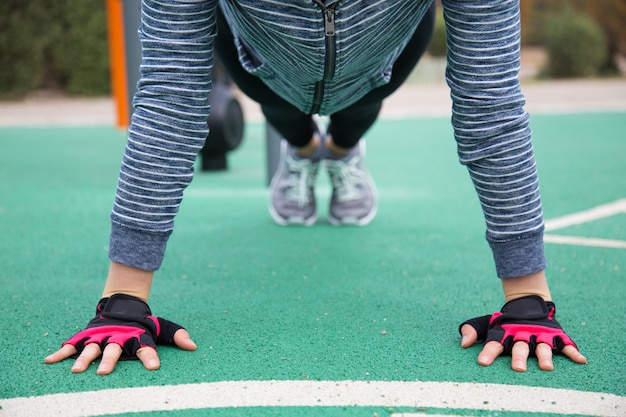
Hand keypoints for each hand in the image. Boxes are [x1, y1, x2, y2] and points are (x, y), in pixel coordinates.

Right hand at [44, 294, 196, 374]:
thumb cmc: (143, 322)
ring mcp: (100, 336)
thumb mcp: (161, 326)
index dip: (150, 356)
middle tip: (104, 372)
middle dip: (109, 360)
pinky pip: (72, 345)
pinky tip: (49, 361)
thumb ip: (176, 335)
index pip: (146, 346)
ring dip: (84, 359)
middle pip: (113, 349)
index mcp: (137, 335)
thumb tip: (194, 346)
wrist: (123, 304)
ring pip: (91, 348)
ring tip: (76, 370)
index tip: (154, 367)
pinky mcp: (86, 336)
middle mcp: (117, 336)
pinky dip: (60, 352)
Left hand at [459, 296, 585, 371]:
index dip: (488, 353)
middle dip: (518, 357)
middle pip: (520, 348)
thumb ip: (473, 331)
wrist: (527, 303)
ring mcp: (540, 335)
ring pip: (543, 347)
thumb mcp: (486, 324)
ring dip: (544, 356)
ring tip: (546, 367)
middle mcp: (522, 335)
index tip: (482, 362)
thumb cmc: (504, 322)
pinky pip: (566, 344)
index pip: (494, 344)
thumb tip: (463, 343)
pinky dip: (573, 352)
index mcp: (505, 333)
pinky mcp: (555, 335)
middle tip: (517, 368)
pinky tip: (581, 360)